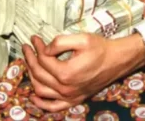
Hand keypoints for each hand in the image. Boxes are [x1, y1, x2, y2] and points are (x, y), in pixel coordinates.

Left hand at [23, 33, 144, 111]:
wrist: (116, 61)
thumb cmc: (100, 49)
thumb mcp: (81, 39)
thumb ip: (60, 42)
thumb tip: (45, 49)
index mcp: (66, 72)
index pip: (43, 59)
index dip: (37, 47)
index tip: (35, 38)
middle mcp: (66, 88)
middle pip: (39, 74)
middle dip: (30, 59)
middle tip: (27, 47)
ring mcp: (70, 96)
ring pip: (42, 90)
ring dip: (32, 76)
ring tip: (29, 63)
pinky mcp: (75, 100)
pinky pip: (54, 107)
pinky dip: (42, 103)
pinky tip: (34, 96)